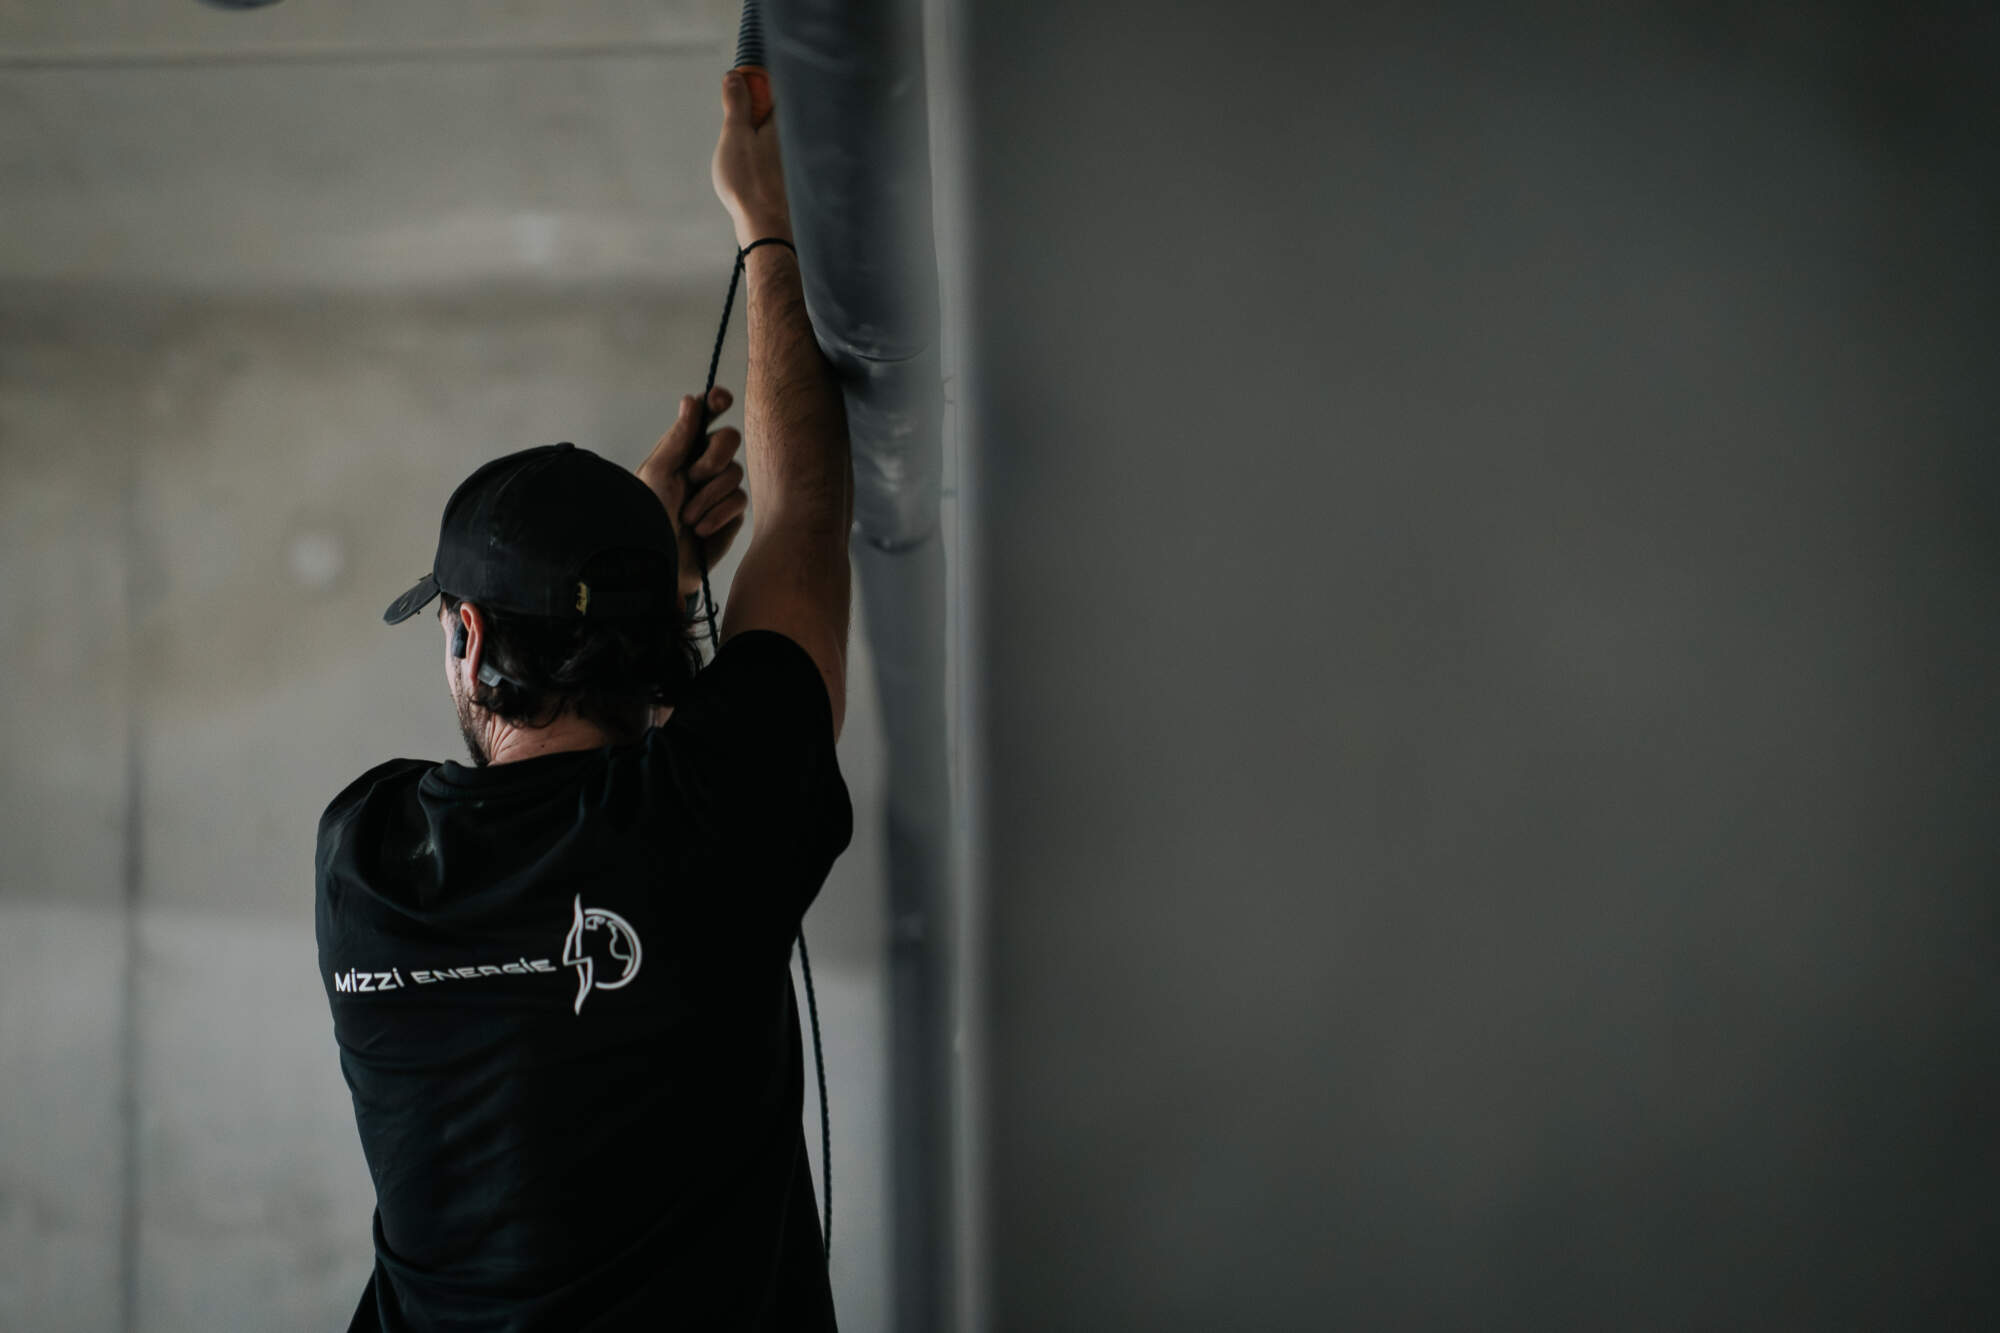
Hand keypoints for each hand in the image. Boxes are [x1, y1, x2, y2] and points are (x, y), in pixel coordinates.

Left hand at [634, 386, 748, 597]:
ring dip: (709, 496)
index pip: (705, 416)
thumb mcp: (657, 473)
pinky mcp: (731, 514)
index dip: (716, 402)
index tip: (721, 400)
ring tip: (687, 517)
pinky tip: (699, 530)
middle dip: (713, 457)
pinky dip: (717, 514)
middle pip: (728, 439)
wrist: (659, 563)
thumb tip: (691, 400)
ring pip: (734, 473)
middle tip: (693, 476)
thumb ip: (678, 437)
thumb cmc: (648, 517)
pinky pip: (738, 501)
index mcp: (682, 450)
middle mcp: (702, 465)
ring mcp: (719, 489)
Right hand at [710, 71, 791, 247]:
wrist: (764, 224)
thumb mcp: (735, 134)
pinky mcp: (784, 176)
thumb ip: (736, 103)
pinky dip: (758, 156)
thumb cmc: (748, 180)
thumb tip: (734, 76)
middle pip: (771, 112)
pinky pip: (770, 156)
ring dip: (753, 137)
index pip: (773, 89)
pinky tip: (747, 171)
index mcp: (782, 122)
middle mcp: (792, 138)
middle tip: (735, 128)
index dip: (755, 83)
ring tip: (740, 156)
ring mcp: (789, 158)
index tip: (737, 87)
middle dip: (751, 113)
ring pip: (769, 136)